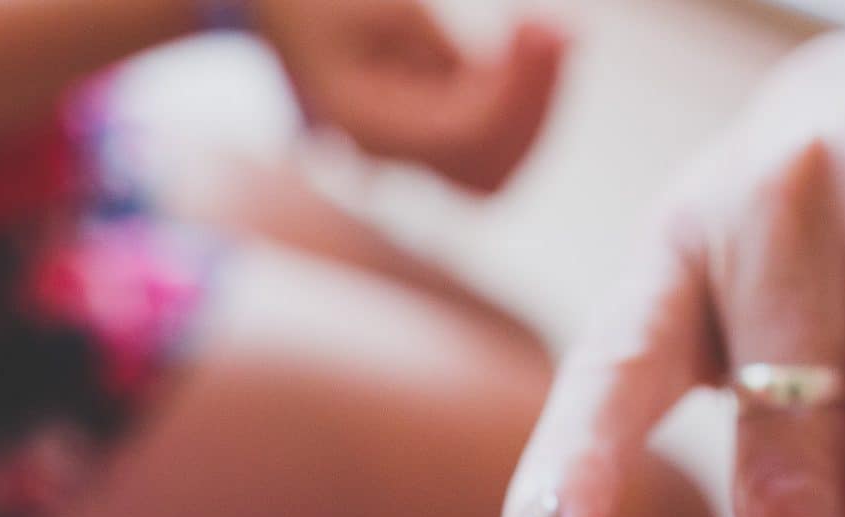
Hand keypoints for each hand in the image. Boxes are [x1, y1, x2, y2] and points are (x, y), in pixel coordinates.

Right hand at [253, 0, 564, 193]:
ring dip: (534, 106)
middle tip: (554, 30)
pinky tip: (526, 44)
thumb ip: (440, 50)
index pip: (461, 136)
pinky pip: (492, 148)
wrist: (289, 12)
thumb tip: (506, 75)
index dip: (512, 90)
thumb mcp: (385, 10)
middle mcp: (390, 158)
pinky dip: (521, 103)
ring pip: (497, 169)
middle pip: (488, 172)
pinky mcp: (430, 139)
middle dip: (533, 105)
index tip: (534, 26)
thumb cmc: (326, 2)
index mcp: (367, 128)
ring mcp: (411, 156)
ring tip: (540, 33)